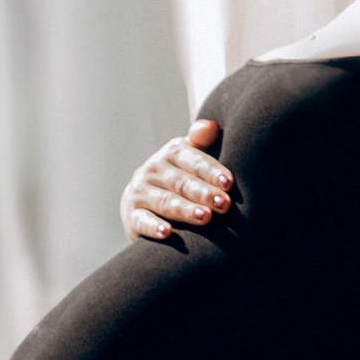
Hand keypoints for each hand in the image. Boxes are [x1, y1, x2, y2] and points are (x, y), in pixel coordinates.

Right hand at [119, 118, 233, 241]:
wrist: (145, 205)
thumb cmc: (180, 182)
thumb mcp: (191, 160)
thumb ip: (202, 143)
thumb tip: (212, 126)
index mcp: (172, 153)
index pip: (193, 160)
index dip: (211, 171)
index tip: (228, 183)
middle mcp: (153, 169)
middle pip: (182, 182)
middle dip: (203, 193)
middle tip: (223, 204)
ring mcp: (140, 192)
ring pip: (166, 201)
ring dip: (185, 210)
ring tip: (204, 217)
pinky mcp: (132, 215)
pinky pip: (142, 221)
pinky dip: (153, 227)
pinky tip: (167, 233)